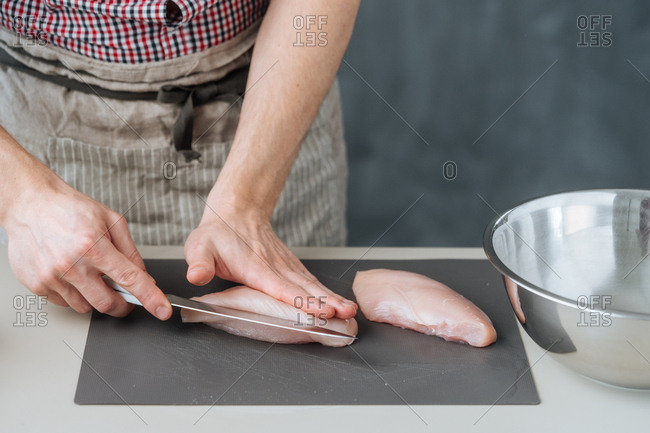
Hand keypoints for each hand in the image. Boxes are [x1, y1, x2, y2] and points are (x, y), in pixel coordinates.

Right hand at [2, 176, 171, 319]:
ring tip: (91, 274)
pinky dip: (74, 294)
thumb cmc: (70, 209)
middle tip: (125, 296)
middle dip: (123, 305)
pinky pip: (65, 303)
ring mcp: (52, 277)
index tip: (162, 310)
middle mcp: (71, 264)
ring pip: (86, 307)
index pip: (130, 279)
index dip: (150, 298)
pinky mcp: (38, 285)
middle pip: (108, 303)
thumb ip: (130, 250)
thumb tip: (143, 276)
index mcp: (93, 245)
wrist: (31, 205)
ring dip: (96, 297)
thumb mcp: (111, 220)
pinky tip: (72, 274)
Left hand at [184, 206, 357, 319]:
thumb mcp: (199, 246)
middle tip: (346, 314)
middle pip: (304, 288)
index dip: (301, 301)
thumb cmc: (217, 233)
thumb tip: (196, 276)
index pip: (282, 288)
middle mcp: (276, 267)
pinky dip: (325, 292)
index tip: (320, 309)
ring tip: (349, 311)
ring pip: (311, 284)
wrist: (237, 210)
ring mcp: (286, 265)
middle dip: (327, 302)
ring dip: (332, 297)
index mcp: (256, 267)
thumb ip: (199, 263)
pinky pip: (309, 280)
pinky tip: (337, 302)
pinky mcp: (290, 265)